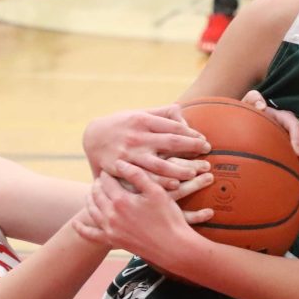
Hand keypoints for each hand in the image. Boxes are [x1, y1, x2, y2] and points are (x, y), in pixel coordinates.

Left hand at [81, 159, 214, 268]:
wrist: (174, 247)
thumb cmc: (169, 217)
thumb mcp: (156, 192)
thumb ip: (137, 175)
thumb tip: (119, 163)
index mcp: (121, 201)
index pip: (107, 181)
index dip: (108, 172)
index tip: (111, 167)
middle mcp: (111, 215)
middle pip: (97, 194)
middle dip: (98, 183)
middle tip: (103, 177)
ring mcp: (110, 229)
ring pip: (92, 211)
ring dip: (90, 199)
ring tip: (94, 191)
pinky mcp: (113, 241)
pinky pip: (91, 235)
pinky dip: (81, 229)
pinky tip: (75, 224)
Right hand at [82, 105, 209, 189]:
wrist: (92, 137)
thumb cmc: (121, 124)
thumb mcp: (138, 113)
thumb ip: (161, 113)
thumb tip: (182, 112)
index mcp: (143, 120)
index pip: (173, 127)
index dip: (191, 134)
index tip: (204, 140)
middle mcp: (137, 136)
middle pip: (171, 143)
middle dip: (192, 147)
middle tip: (207, 152)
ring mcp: (129, 154)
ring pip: (159, 163)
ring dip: (180, 168)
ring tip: (196, 172)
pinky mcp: (121, 168)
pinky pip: (144, 177)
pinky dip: (160, 182)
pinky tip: (175, 185)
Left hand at [240, 90, 298, 197]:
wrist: (245, 126)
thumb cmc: (247, 114)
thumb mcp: (248, 103)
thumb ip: (252, 99)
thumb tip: (262, 105)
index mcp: (284, 119)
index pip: (295, 125)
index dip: (298, 138)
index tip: (296, 152)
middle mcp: (293, 133)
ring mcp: (295, 146)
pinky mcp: (293, 159)